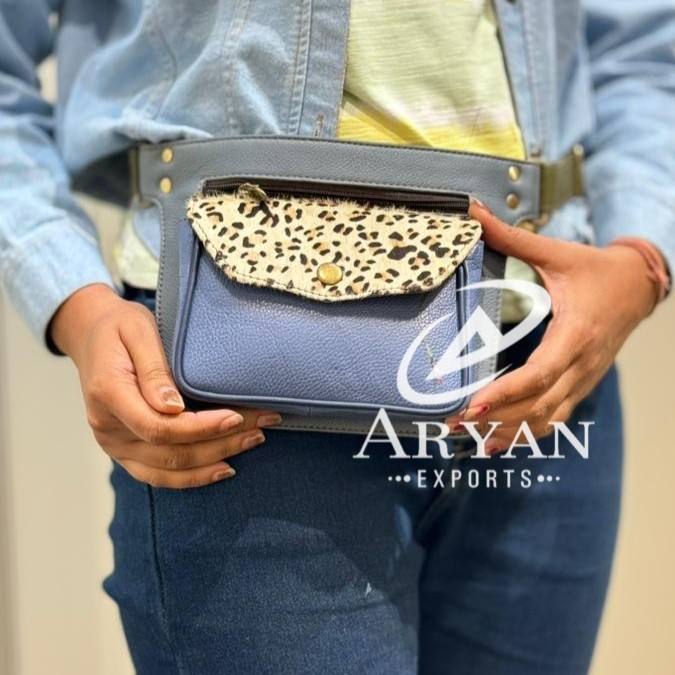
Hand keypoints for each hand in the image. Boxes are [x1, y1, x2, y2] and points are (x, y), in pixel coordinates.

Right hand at [51, 284, 280, 487]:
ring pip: (167, 469)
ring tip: (252, 441)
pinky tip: (223, 468)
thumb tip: (173, 408)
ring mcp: (114, 444)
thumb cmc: (119, 327)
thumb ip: (154, 369)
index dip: (201, 428)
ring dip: (213, 461)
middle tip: (261, 426)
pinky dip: (192, 477)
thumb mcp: (138, 331)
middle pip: (169, 451)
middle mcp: (107, 428)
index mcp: (108, 394)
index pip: (158, 426)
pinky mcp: (124, 451)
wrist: (92, 335)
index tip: (236, 416)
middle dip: (221, 443)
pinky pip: (157, 474)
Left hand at [446, 202, 658, 452]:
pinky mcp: (582, 384)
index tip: (471, 406)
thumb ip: (511, 236)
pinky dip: (529, 432)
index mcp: (576, 333)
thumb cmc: (596, 270)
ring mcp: (585, 379)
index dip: (506, 394)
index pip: (539, 374)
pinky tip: (500, 442)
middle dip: (497, 419)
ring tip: (471, 440)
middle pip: (539, 404)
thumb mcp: (556, 253)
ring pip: (549, 417)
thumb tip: (471, 211)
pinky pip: (557, 416)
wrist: (640, 285)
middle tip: (453, 424)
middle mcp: (582, 364)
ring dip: (511, 431)